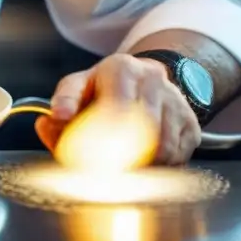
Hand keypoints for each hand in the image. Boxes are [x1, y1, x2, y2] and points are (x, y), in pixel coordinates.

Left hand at [34, 53, 201, 165]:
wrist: (143, 78)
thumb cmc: (104, 87)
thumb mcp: (77, 86)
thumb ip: (61, 103)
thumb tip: (49, 120)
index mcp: (122, 68)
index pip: (118, 104)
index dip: (108, 135)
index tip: (96, 157)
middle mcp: (154, 81)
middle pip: (145, 128)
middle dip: (125, 156)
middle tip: (108, 172)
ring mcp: (177, 103)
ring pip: (164, 147)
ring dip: (144, 165)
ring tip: (124, 168)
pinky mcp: (191, 125)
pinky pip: (179, 156)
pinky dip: (160, 167)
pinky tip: (144, 162)